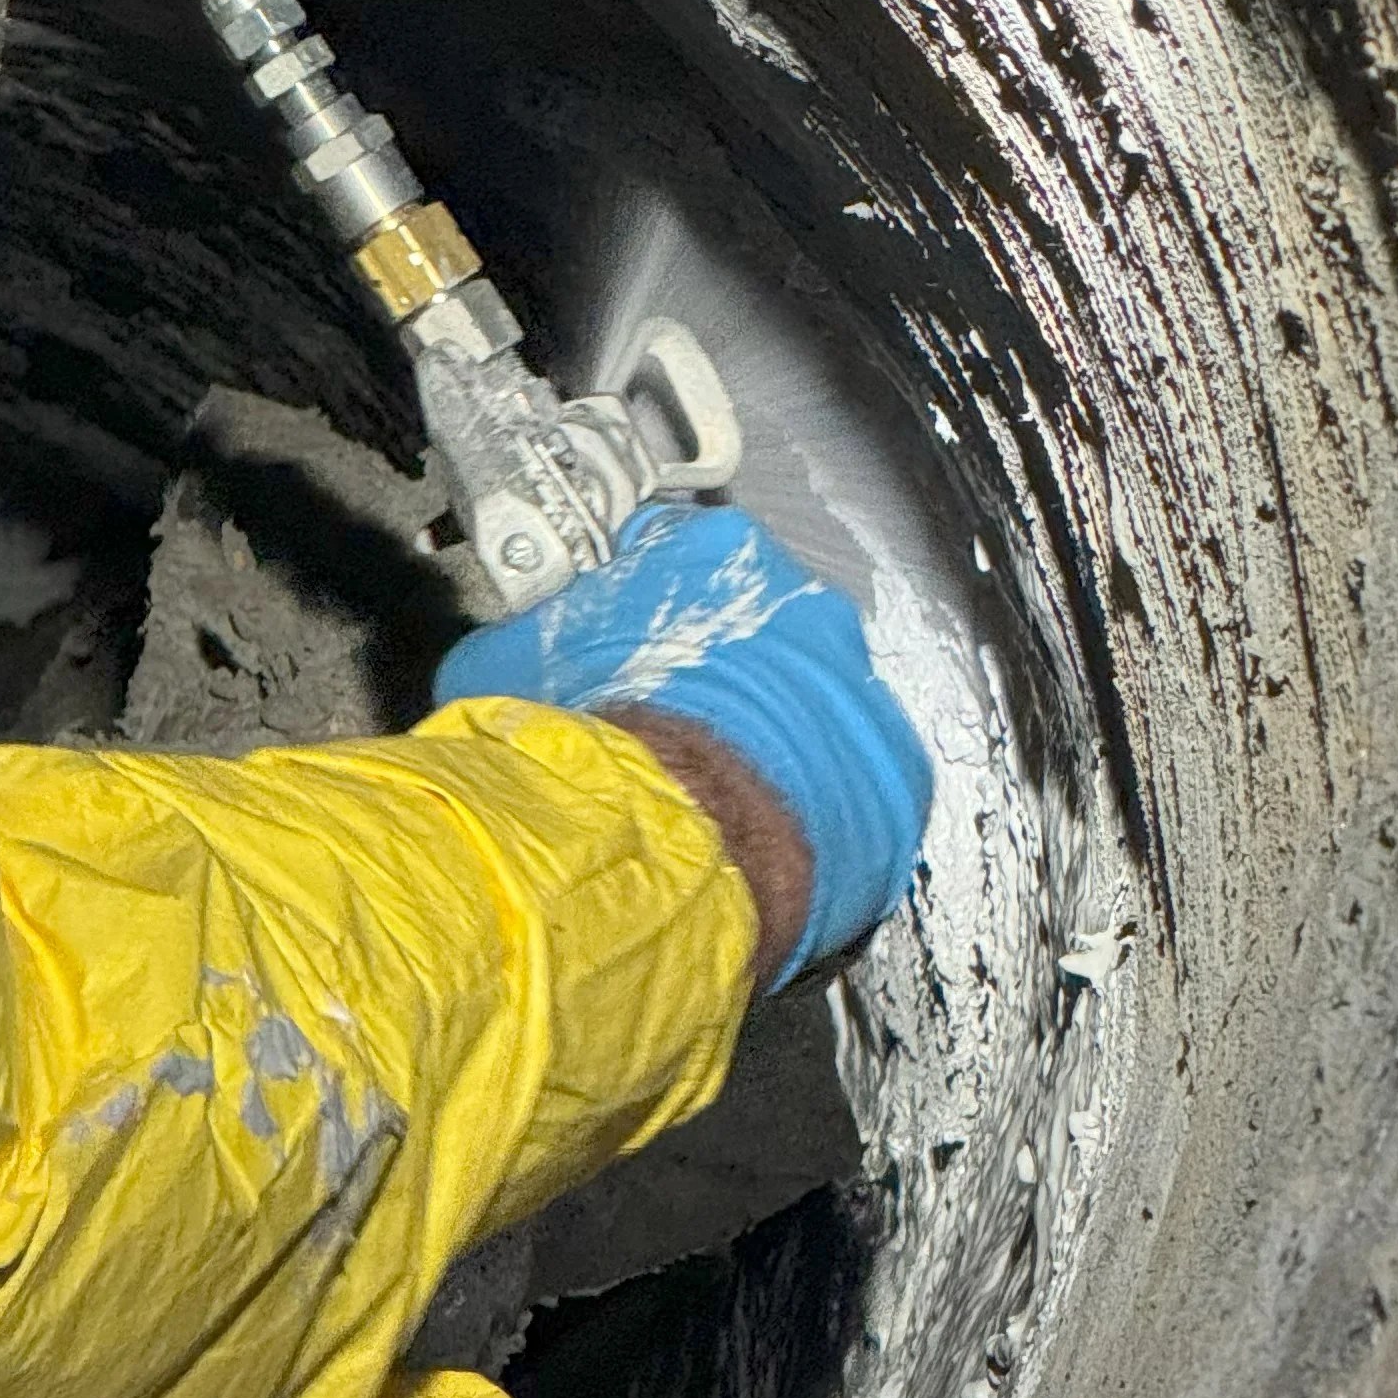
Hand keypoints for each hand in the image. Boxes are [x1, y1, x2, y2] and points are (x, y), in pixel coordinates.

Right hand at [433, 503, 931, 987]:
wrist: (666, 846)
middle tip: (672, 728)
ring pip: (815, 710)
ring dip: (774, 744)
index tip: (626, 650)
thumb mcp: (508, 668)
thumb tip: (501, 659)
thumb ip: (527, 644)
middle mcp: (811, 606)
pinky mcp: (895, 781)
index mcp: (720, 551)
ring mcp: (862, 691)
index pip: (681, 557)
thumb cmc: (590, 747)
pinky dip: (816, 813)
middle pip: (761, 632)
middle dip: (722, 675)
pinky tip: (762, 842)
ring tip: (715, 797)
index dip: (646, 610)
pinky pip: (855, 789)